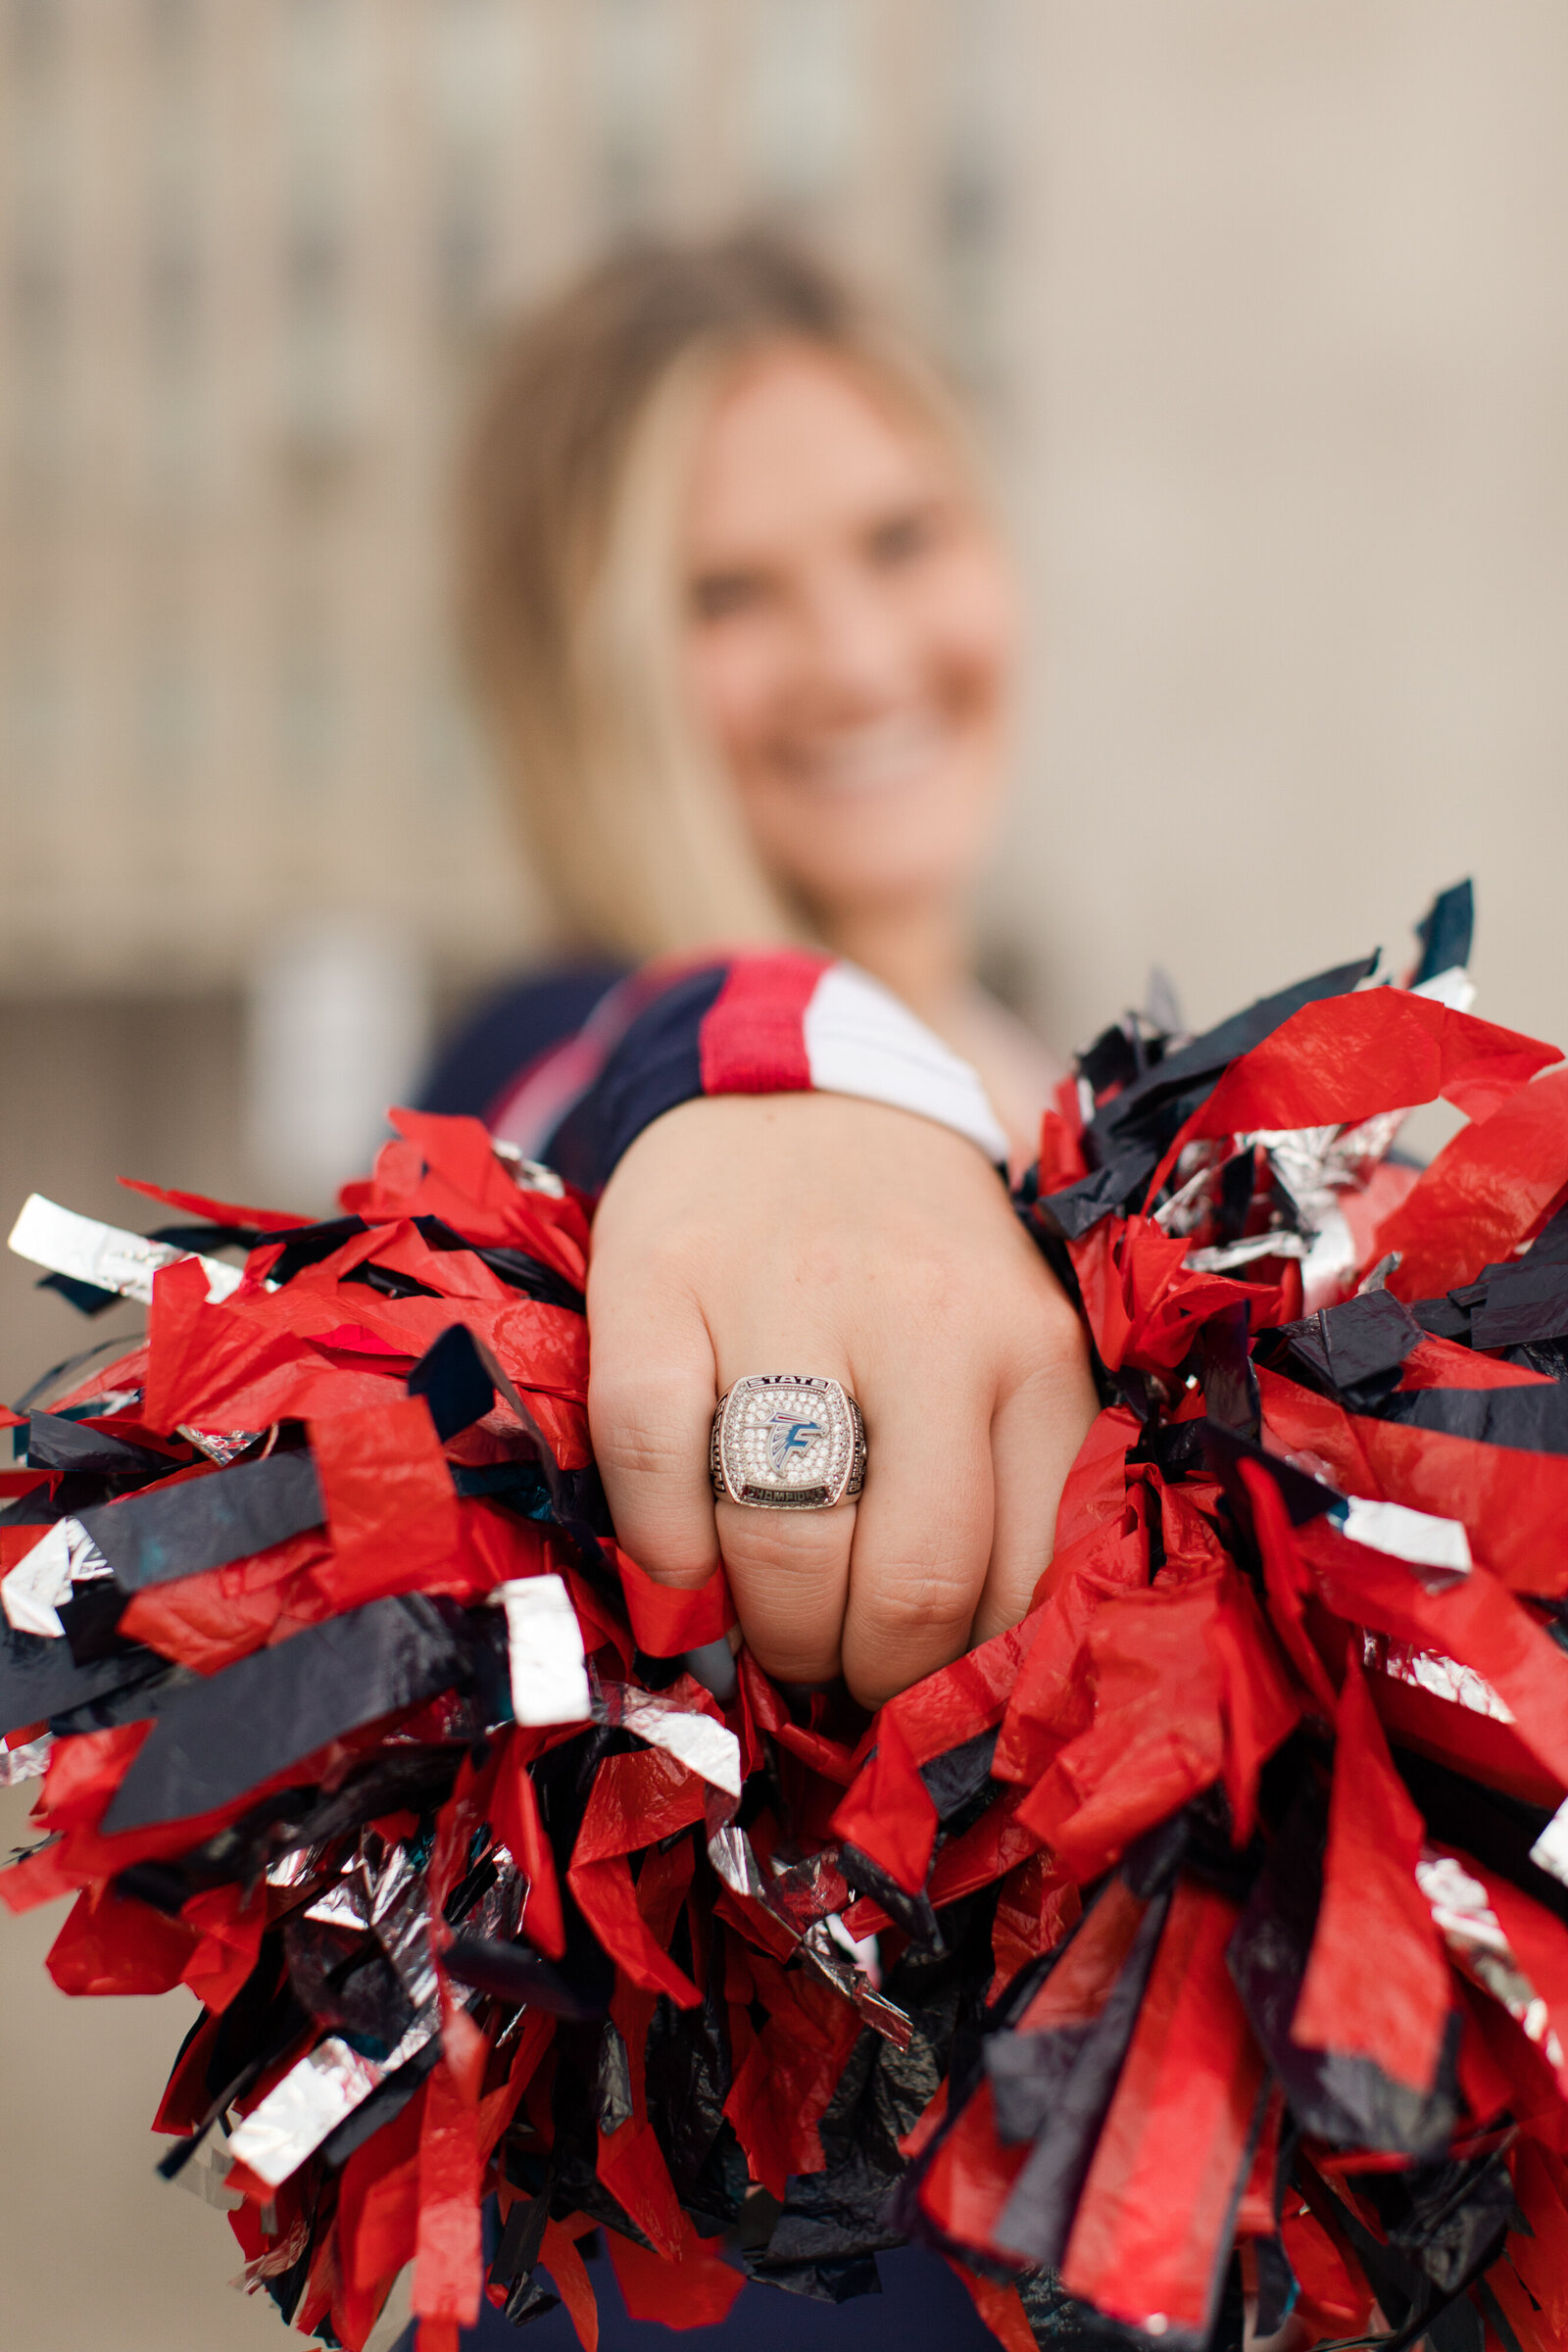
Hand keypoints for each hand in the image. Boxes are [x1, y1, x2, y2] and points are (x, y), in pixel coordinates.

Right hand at [587, 1092, 1097, 1706]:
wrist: (797, 1086)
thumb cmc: (911, 1255)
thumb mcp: (1003, 1340)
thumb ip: (1010, 1475)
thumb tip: (969, 1673)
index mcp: (1029, 1347)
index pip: (1025, 1573)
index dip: (964, 1674)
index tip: (921, 1690)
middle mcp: (925, 1318)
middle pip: (911, 1577)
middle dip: (865, 1672)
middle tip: (834, 1673)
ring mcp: (786, 1292)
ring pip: (786, 1537)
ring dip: (767, 1632)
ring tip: (759, 1631)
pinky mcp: (659, 1278)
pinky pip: (653, 1459)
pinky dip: (662, 1551)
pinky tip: (679, 1569)